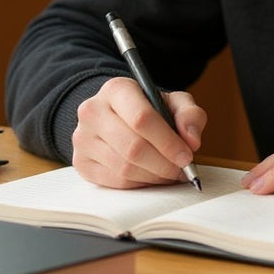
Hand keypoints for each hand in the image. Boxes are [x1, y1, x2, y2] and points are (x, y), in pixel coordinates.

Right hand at [72, 77, 206, 188]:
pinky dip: (139, 184)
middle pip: (133, 147)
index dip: (168, 142)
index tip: (187, 156)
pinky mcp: (81, 162)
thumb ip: (189, 115)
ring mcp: (83, 138)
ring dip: (154, 176)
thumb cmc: (149, 109)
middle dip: (164, 164)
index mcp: (116, 89)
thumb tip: (191, 140)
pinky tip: (151, 176)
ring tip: (170, 173)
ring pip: (124, 168)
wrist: (116, 116)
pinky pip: (115, 181)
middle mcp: (93, 111)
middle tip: (182, 170)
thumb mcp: (173, 103)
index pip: (142, 118)